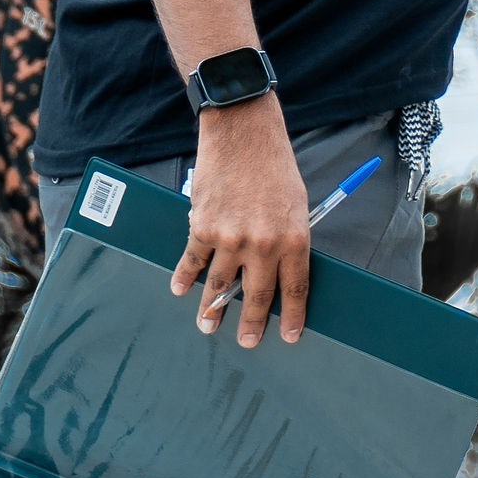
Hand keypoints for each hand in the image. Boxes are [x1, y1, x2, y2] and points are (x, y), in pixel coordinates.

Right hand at [175, 98, 312, 345]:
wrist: (244, 135)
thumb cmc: (275, 168)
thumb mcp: (296, 205)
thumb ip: (287, 239)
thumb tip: (276, 270)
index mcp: (295, 238)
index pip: (295, 288)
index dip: (292, 316)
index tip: (289, 337)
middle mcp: (263, 244)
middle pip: (256, 295)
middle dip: (250, 323)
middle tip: (246, 342)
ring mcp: (230, 238)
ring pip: (219, 284)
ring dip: (211, 309)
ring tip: (208, 324)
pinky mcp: (202, 228)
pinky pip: (192, 262)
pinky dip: (185, 278)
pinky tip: (181, 290)